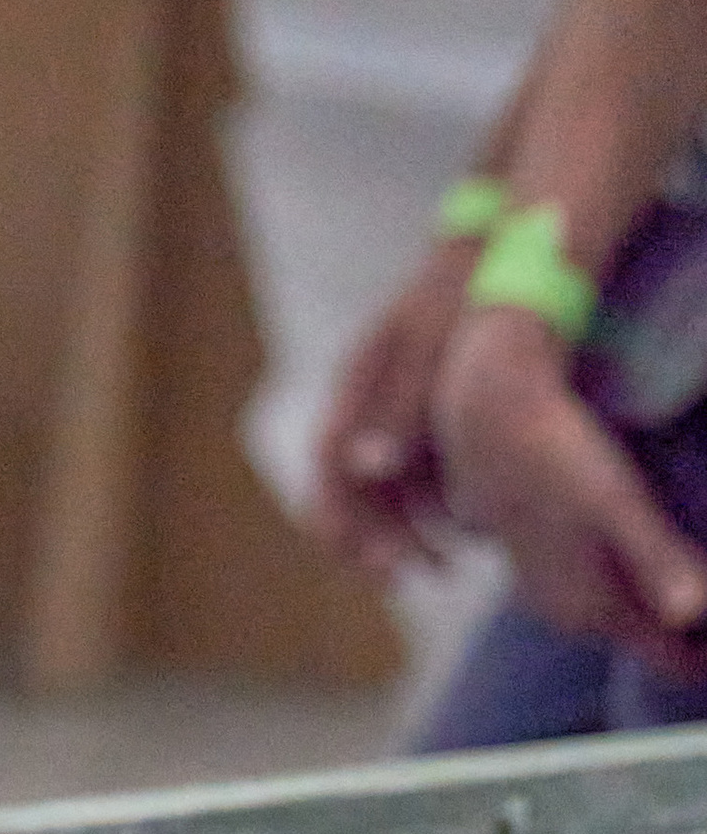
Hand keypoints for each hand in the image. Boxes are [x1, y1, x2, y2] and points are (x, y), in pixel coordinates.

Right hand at [309, 243, 480, 572]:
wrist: (508, 253)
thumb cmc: (468, 287)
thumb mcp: (436, 340)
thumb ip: (401, 405)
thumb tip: (365, 468)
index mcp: (355, 384)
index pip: (326, 464)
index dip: (337, 517)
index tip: (365, 557)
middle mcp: (366, 410)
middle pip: (350, 493)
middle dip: (372, 543)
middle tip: (405, 580)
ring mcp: (396, 422)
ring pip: (385, 500)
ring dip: (406, 541)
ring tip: (444, 572)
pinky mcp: (429, 431)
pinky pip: (420, 489)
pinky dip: (436, 521)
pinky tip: (466, 542)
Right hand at [435, 302, 706, 666]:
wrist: (490, 427)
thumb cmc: (561, 457)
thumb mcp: (619, 506)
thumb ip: (658, 562)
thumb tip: (693, 614)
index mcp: (596, 611)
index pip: (671, 661)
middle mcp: (571, 617)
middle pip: (649, 644)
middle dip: (695, 639)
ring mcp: (552, 597)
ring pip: (624, 619)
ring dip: (662, 611)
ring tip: (700, 590)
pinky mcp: (544, 570)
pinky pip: (603, 594)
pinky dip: (634, 588)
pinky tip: (651, 561)